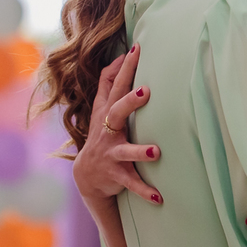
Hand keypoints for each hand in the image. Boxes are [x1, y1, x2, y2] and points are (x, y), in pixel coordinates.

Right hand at [73, 44, 161, 204]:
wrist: (87, 176)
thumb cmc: (103, 133)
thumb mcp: (103, 107)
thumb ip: (111, 82)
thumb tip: (123, 53)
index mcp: (108, 113)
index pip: (114, 85)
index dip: (124, 68)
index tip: (136, 49)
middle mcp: (108, 132)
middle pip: (117, 112)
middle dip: (130, 102)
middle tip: (146, 91)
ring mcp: (111, 154)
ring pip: (125, 152)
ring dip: (140, 151)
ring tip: (156, 152)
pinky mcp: (116, 175)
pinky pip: (131, 183)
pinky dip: (145, 190)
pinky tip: (160, 196)